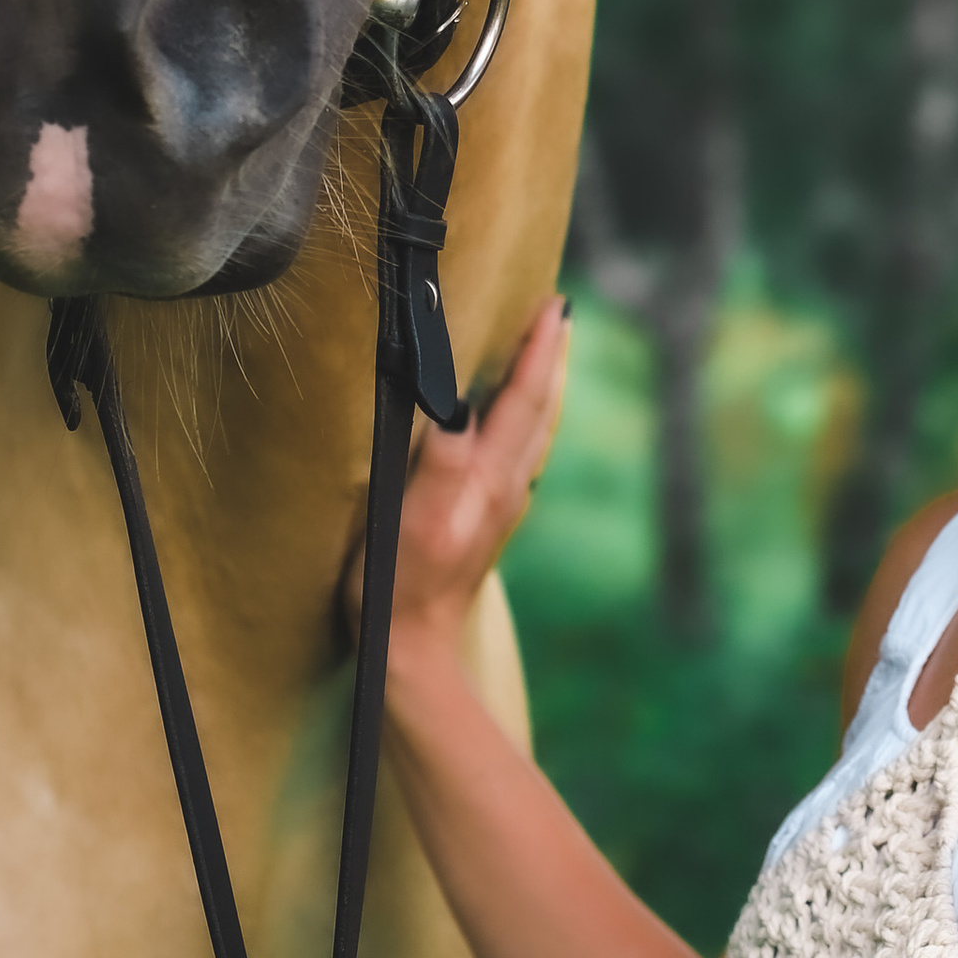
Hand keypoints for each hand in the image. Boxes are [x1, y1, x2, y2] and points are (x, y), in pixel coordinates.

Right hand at [343, 293, 570, 651]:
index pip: (522, 399)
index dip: (538, 351)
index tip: (554, 306)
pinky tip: (520, 422)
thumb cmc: (398, 585)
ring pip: (538, 432)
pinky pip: (524, 454)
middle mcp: (506, 489)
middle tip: (560, 315)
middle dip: (552, 359)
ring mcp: (502, 507)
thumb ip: (441, 462)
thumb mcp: (411, 521)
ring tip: (549, 354)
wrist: (414, 652)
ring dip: (546, 388)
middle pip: (541, 410)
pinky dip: (530, 420)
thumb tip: (464, 407)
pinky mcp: (490, 522)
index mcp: (488, 479)